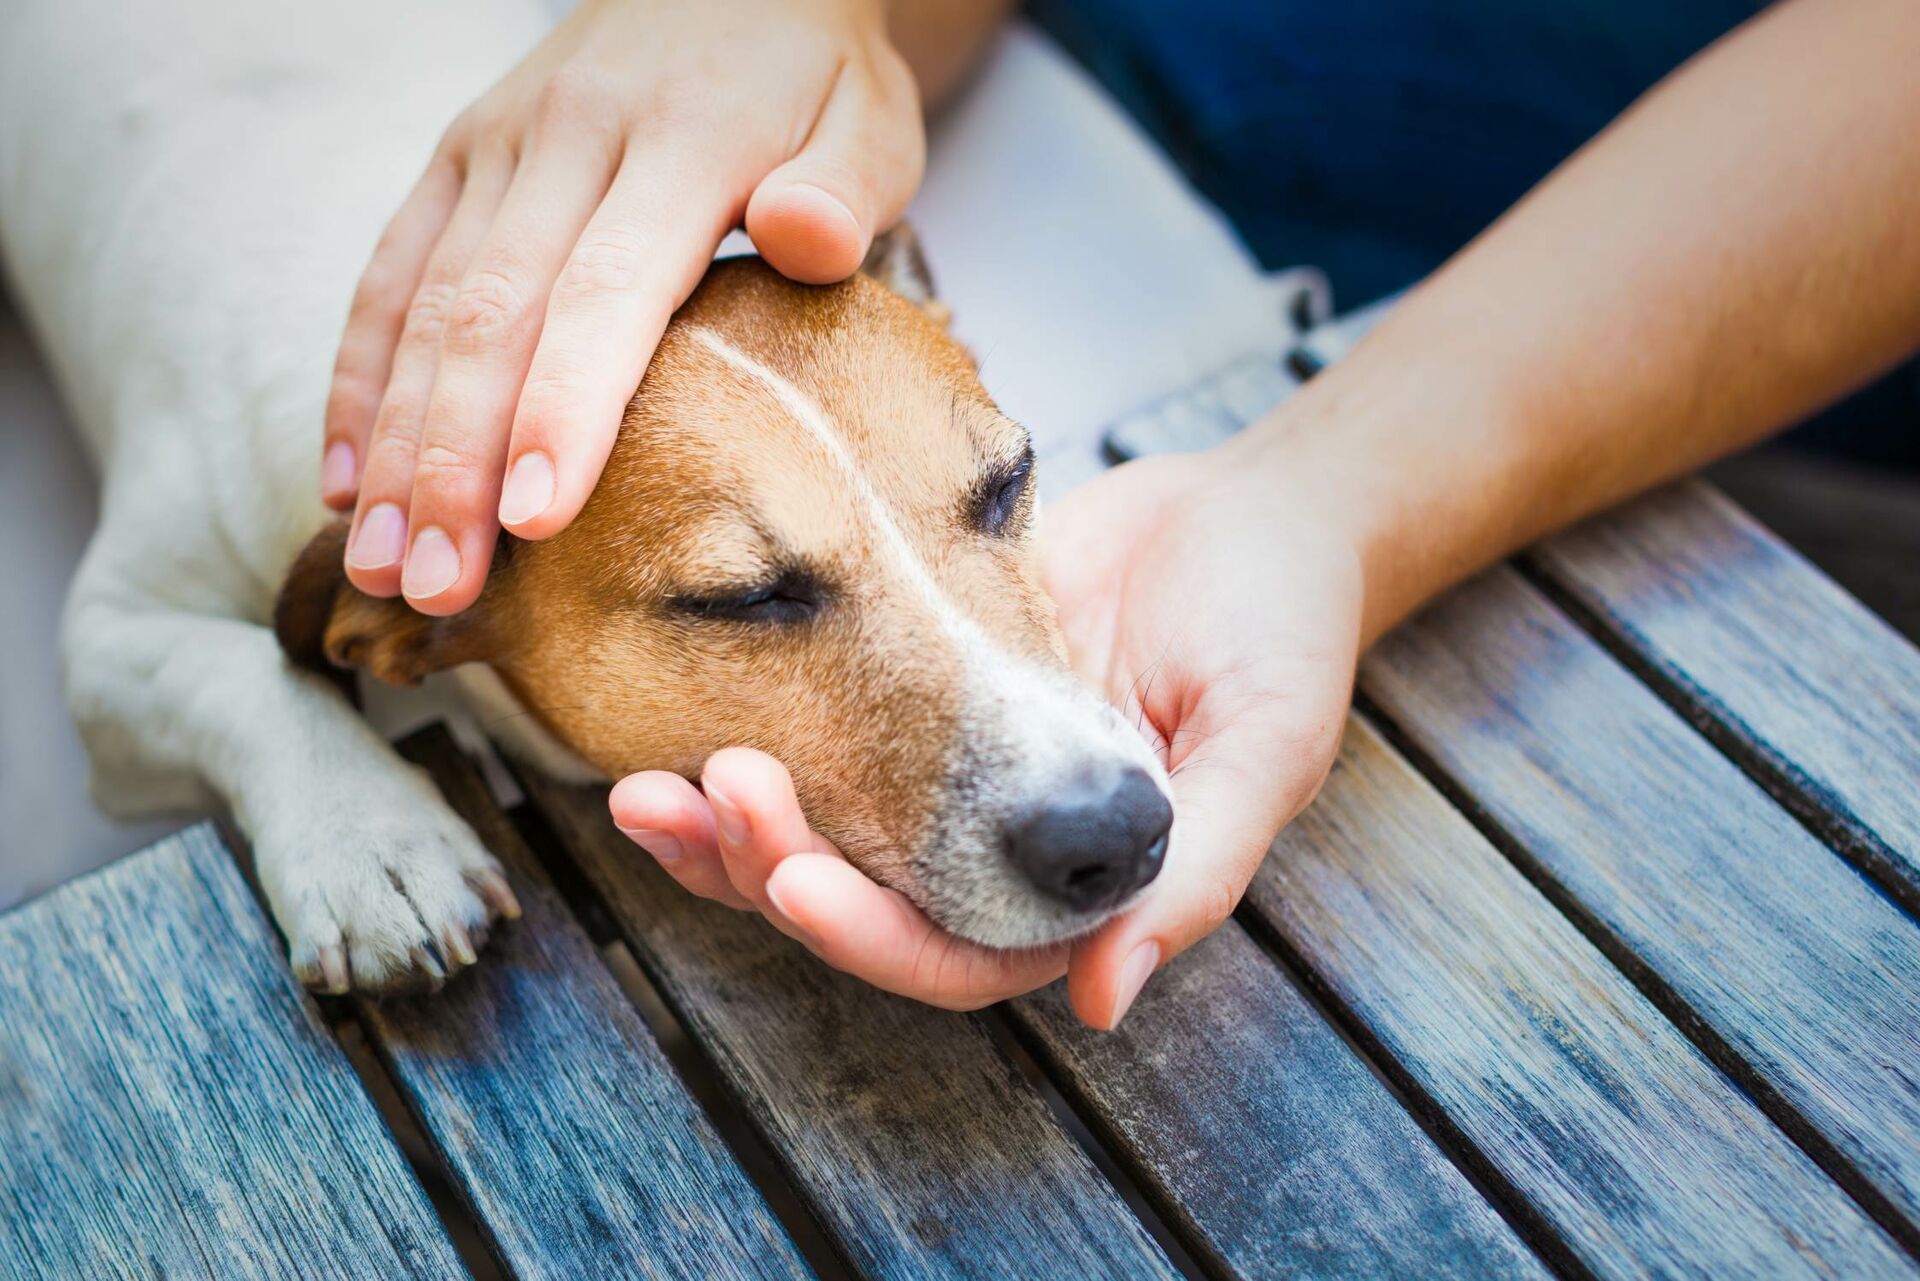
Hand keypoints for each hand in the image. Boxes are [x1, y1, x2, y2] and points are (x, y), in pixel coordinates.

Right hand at [323, 0, 922, 613]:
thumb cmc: (814, 79)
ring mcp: (497, 146)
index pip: (607, 291)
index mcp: (682, 140)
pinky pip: (389, 273)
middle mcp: (569, 137)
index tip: (533, 520)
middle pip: (491, 316)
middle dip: (454, 463)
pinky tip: (346, 477)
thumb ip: (842, 186)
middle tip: (435, 587)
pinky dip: (358, 378)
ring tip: (379, 564)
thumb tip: (807, 237)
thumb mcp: (868, 120)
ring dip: (394, 443)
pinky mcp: (457, 157)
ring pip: (424, 306)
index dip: (564, 409)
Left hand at [609, 445, 1363, 1026]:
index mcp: (1078, 894)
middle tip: (705, 796)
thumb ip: (1196, 874)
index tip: (795, 879)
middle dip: (769, 868)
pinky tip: (671, 740)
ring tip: (645, 791)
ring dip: (726, 830)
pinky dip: (741, 748)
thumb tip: (1103, 1000)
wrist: (1247, 512)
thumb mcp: (1267, 747)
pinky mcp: (905, 697)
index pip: (955, 955)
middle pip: (859, 910)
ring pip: (816, 841)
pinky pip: (812, 743)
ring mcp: (945, 780)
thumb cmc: (1281, 627)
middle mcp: (997, 858)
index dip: (871, 935)